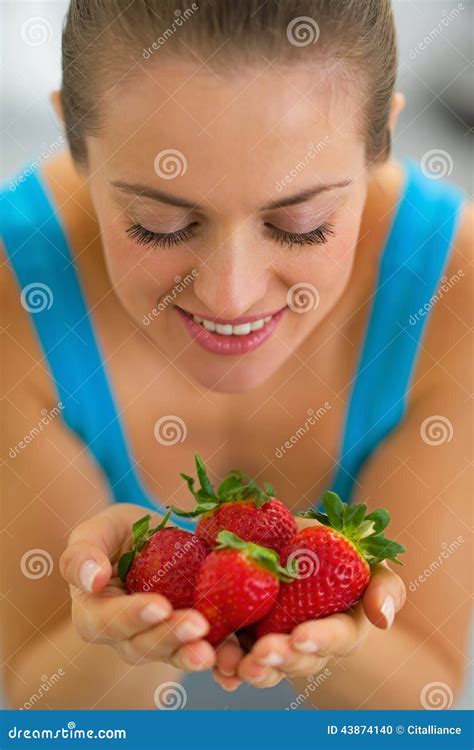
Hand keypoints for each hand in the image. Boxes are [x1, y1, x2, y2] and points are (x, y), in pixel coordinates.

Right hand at [59, 503, 215, 672]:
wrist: (153, 539)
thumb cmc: (117, 535)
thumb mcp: (96, 532)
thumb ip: (82, 554)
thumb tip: (91, 579)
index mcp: (94, 612)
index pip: (107, 621)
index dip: (132, 616)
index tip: (158, 605)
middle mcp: (124, 635)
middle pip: (142, 645)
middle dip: (169, 636)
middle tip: (196, 625)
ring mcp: (156, 639)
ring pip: (170, 654)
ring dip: (190, 652)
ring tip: (210, 650)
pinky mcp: (186, 636)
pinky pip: (198, 649)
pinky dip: (215, 655)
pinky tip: (229, 653)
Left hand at [213, 561, 405, 690]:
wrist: (290, 537)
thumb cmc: (335, 548)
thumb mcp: (365, 557)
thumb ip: (383, 585)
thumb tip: (383, 618)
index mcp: (342, 626)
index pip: (337, 639)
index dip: (320, 640)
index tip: (301, 636)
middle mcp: (307, 643)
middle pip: (297, 661)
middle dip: (280, 658)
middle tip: (263, 652)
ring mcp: (274, 642)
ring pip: (264, 667)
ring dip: (249, 668)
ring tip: (232, 663)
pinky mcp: (244, 636)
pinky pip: (235, 657)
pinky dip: (224, 666)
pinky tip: (215, 666)